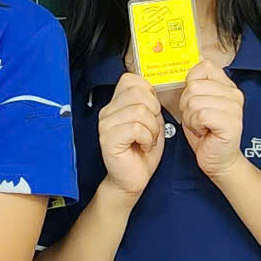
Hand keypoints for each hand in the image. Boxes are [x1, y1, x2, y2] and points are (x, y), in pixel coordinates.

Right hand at [96, 72, 165, 200]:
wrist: (131, 181)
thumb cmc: (141, 153)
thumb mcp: (150, 122)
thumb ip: (149, 103)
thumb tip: (153, 90)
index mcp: (116, 104)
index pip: (130, 79)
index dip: (148, 93)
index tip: (151, 111)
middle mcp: (107, 112)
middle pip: (138, 92)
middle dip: (154, 111)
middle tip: (151, 129)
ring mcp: (106, 125)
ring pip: (140, 110)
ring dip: (152, 128)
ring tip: (147, 140)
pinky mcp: (108, 140)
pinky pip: (136, 128)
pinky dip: (147, 138)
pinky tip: (143, 146)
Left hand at [179, 61, 248, 180]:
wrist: (219, 160)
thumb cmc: (207, 133)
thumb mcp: (198, 102)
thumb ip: (198, 82)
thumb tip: (198, 57)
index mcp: (228, 86)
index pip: (204, 67)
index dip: (191, 84)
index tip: (196, 100)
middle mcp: (234, 94)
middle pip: (193, 86)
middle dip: (186, 105)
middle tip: (198, 119)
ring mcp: (234, 108)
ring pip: (194, 102)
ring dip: (190, 118)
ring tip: (202, 126)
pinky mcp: (231, 122)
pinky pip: (200, 115)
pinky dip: (195, 125)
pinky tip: (204, 132)